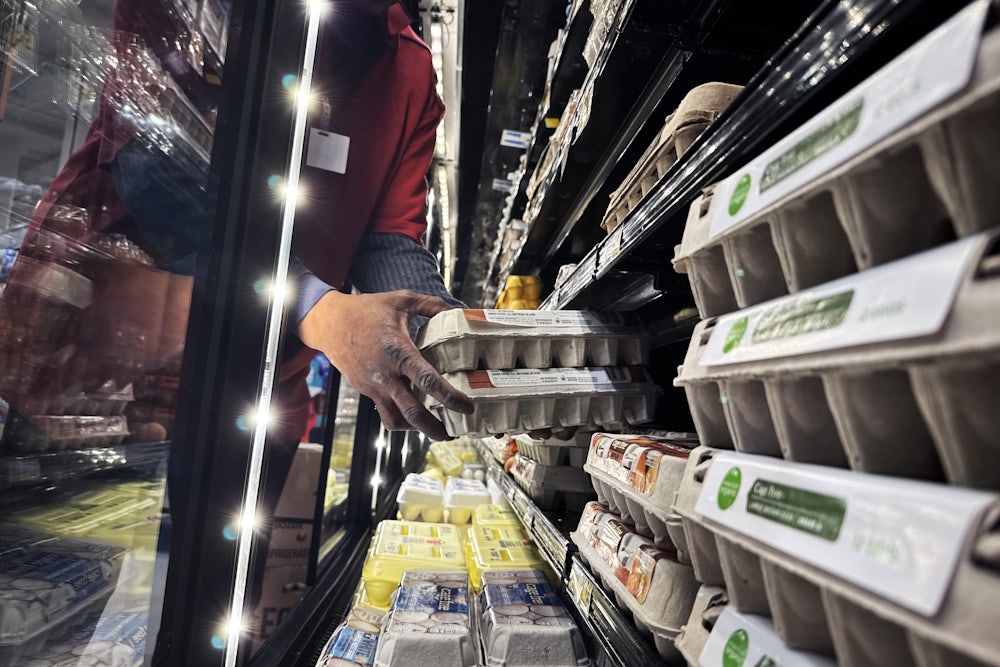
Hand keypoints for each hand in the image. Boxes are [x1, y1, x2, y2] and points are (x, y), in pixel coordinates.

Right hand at [298, 290, 473, 439]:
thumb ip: (431, 305)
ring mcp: (374, 386)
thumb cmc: (366, 310)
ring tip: (435, 429)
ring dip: (416, 429)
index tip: (466, 406)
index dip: (450, 397)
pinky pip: (385, 412)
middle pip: (412, 412)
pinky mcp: (367, 391)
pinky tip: (414, 416)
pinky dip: (401, 419)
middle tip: (452, 434)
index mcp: (398, 352)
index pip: (428, 381)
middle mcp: (385, 374)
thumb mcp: (401, 300)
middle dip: (434, 428)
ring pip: (396, 419)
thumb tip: (457, 310)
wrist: (330, 322)